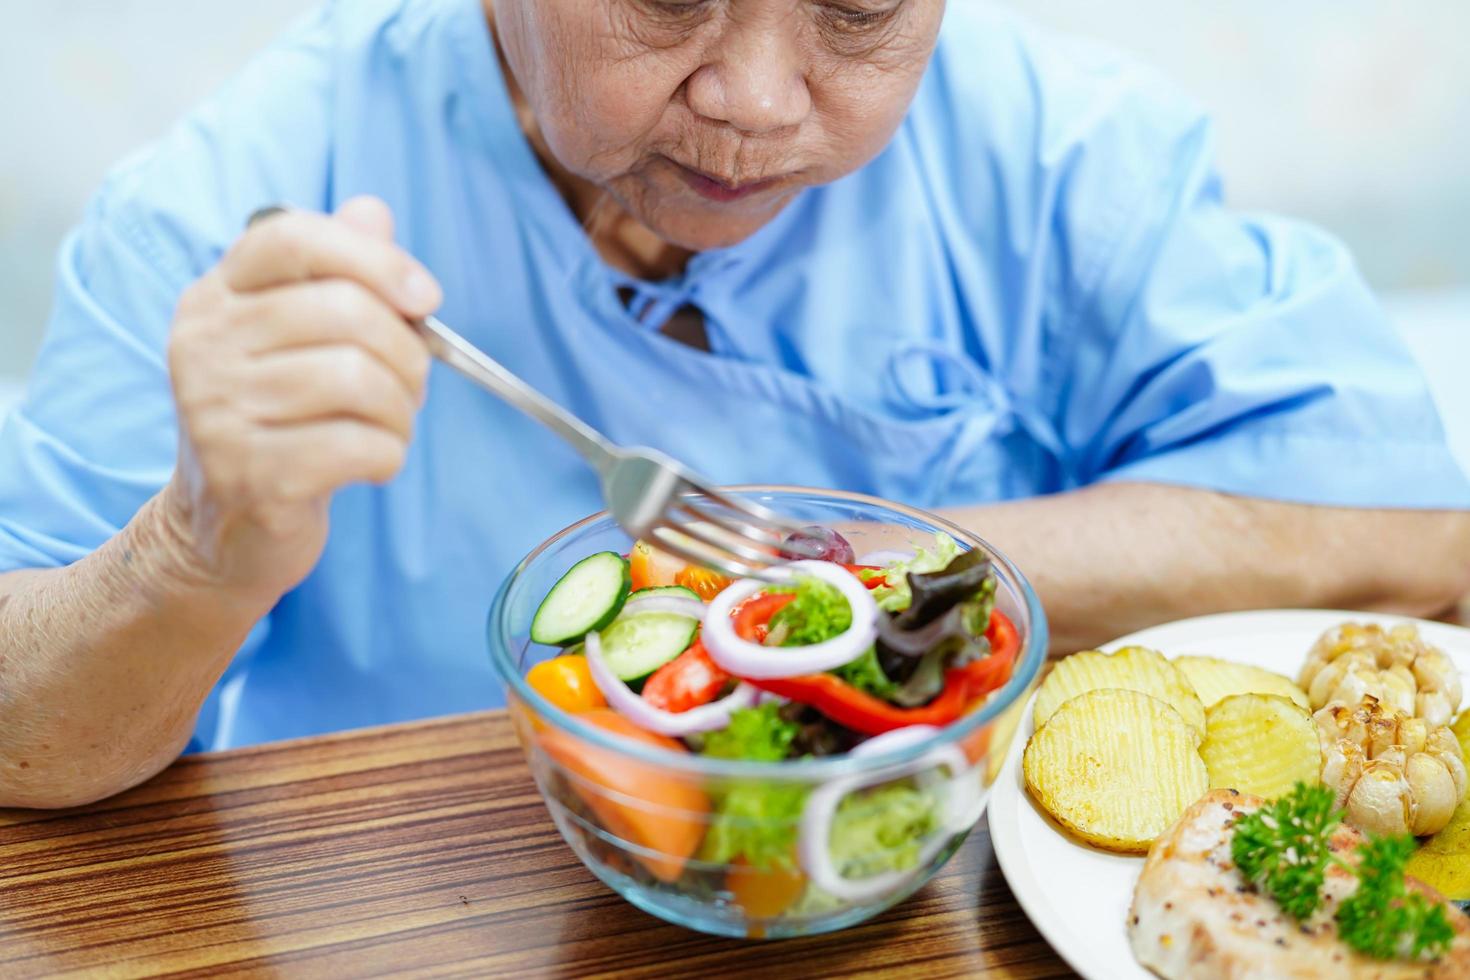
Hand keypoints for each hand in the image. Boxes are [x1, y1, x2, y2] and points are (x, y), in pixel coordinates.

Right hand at [159, 196, 439, 603]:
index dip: (375, 259)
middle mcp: (205, 345)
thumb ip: (335, 270)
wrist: (223, 529)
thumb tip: (372, 210)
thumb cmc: (277, 421)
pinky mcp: (250, 475)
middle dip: (407, 353)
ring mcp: (219, 412)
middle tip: (412, 385)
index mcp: (217, 297)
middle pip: (344, 311)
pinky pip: (359, 446)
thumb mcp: (297, 339)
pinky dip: (389, 455)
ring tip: (391, 426)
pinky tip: (373, 463)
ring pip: (359, 381)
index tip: (425, 298)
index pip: (293, 237)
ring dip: (401, 410)